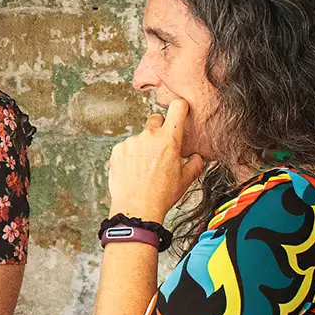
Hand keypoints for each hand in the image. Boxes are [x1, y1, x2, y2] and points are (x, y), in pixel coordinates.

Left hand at [107, 98, 205, 222]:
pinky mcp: (117, 150)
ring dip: (144, 145)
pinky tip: (134, 170)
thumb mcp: (186, 179)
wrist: (136, 208)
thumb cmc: (161, 194)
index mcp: (169, 139)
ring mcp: (131, 142)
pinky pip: (127, 146)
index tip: (180, 110)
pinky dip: (130, 154)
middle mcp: (149, 136)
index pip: (177, 107)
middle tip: (160, 148)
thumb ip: (195, 162)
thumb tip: (197, 157)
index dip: (180, 107)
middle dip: (160, 129)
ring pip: (140, 136)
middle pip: (156, 119)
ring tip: (146, 166)